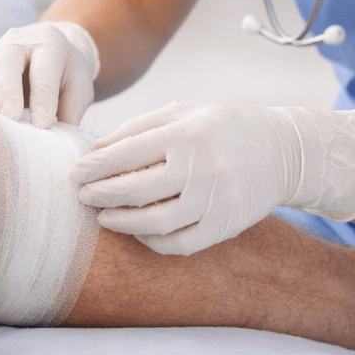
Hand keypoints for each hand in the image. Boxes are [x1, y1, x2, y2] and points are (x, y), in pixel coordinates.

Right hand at [0, 21, 99, 127]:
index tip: (42, 124)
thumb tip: (58, 139)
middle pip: (4, 63)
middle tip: (11, 120)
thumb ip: (72, 108)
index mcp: (48, 42)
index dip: (42, 96)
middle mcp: (18, 43)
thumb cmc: (67, 72)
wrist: (52, 51)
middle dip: (6, 94)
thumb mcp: (80, 85)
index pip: (43, 67)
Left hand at [68, 101, 354, 255]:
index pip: (126, 153)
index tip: (74, 173)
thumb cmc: (220, 126)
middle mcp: (200, 167)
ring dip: (121, 222)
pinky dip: (153, 242)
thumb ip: (138, 127)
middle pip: (135, 190)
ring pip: (155, 223)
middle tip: (80, 195)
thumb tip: (95, 151)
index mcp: (186, 132)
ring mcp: (214, 199)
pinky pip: (180, 243)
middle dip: (99, 194)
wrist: (280, 150)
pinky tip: (138, 231)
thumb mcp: (182, 111)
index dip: (94, 167)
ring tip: (102, 215)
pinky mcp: (226, 225)